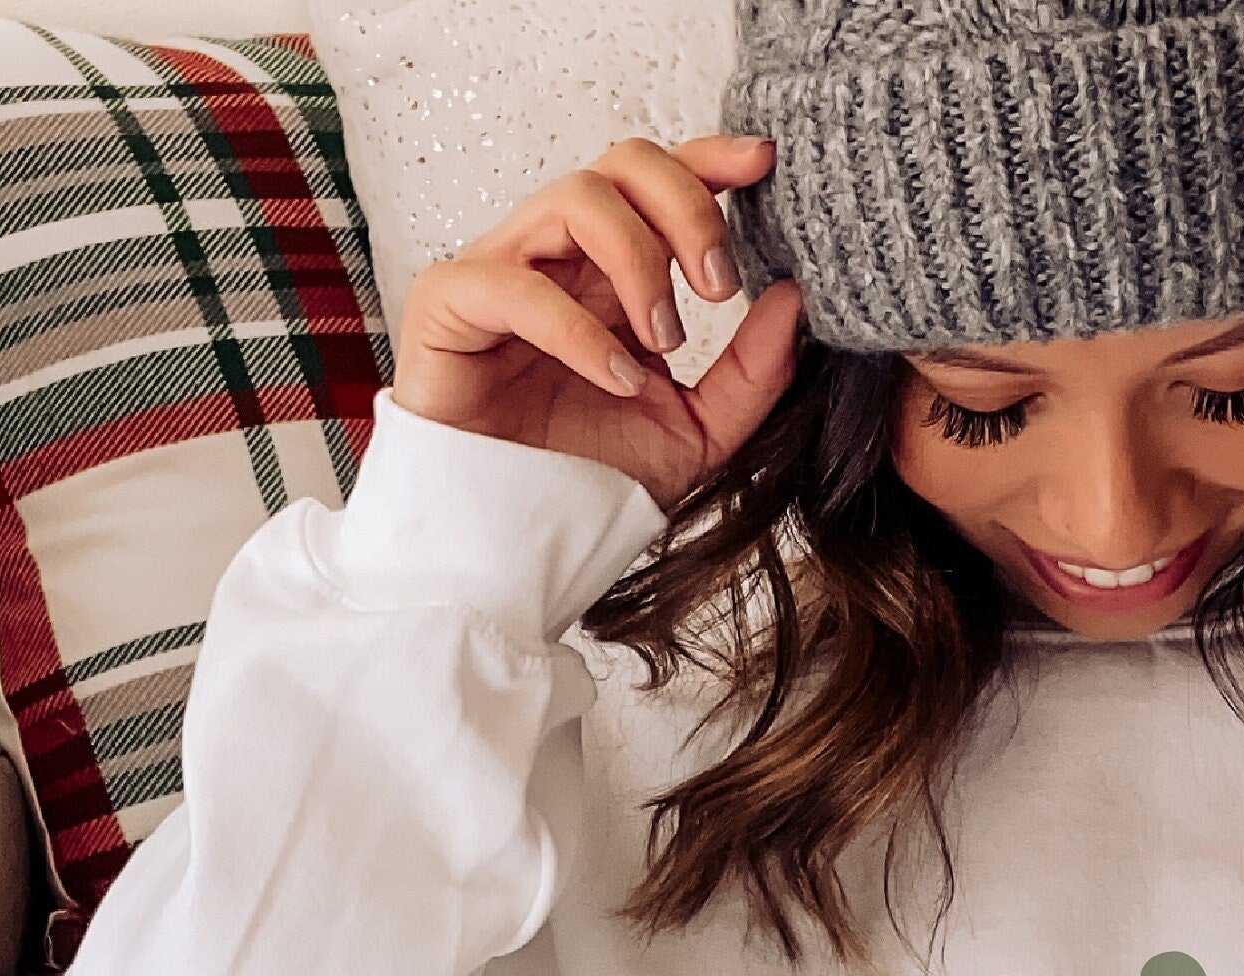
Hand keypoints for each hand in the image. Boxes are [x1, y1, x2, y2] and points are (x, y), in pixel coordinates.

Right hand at [392, 135, 805, 509]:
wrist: (511, 548)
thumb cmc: (584, 482)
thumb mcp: (695, 433)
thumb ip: (750, 372)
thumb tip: (796, 297)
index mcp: (608, 273)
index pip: (655, 180)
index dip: (707, 159)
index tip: (764, 166)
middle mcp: (555, 258)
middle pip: (621, 165)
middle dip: (685, 207)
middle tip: (720, 286)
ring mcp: (498, 273)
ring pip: (573, 198)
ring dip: (638, 261)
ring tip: (665, 341)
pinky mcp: (447, 304)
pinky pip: (516, 284)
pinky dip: (579, 328)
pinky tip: (616, 379)